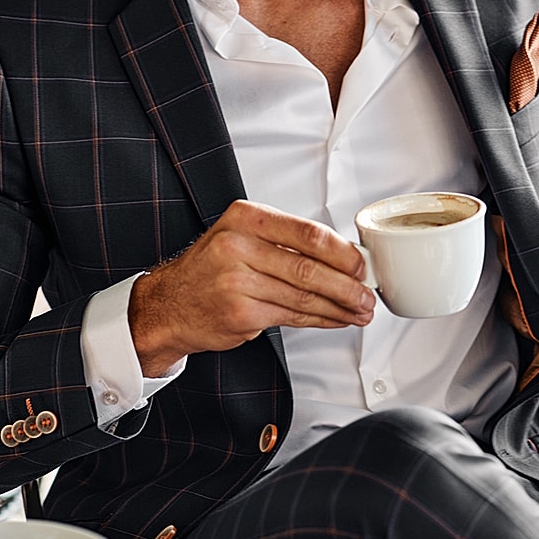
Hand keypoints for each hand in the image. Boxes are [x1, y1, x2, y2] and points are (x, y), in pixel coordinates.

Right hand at [129, 201, 374, 375]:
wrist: (170, 304)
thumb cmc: (212, 269)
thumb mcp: (242, 237)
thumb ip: (287, 241)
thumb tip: (344, 256)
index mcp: (246, 218)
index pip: (307, 233)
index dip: (343, 252)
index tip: (362, 264)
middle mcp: (238, 246)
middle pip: (309, 268)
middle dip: (347, 285)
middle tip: (367, 293)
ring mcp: (237, 281)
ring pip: (304, 296)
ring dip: (340, 306)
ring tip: (360, 310)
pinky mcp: (240, 313)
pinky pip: (293, 316)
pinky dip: (321, 320)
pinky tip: (336, 319)